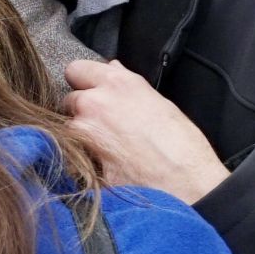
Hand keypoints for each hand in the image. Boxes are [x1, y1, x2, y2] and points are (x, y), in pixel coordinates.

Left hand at [64, 60, 229, 204]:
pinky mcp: (80, 161)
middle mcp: (95, 103)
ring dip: (81, 136)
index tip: (89, 90)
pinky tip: (106, 166)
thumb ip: (128, 86)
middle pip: (69, 100)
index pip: (76, 69)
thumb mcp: (159, 103)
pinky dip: (83, 160)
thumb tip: (113, 70)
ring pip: (69, 128)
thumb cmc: (181, 145)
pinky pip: (72, 157)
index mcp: (117, 83)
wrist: (185, 184)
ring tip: (110, 149)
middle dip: (80, 111)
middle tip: (103, 124)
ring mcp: (84, 133)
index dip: (82, 82)